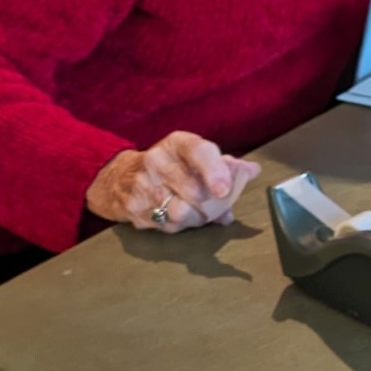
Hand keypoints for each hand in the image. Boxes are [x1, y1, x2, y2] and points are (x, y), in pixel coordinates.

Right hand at [85, 132, 259, 232]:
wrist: (118, 178)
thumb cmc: (169, 166)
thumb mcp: (194, 156)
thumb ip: (226, 164)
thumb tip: (252, 171)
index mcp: (177, 143)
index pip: (198, 152)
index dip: (214, 171)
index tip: (224, 190)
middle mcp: (156, 161)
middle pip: (193, 191)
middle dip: (212, 204)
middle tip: (218, 205)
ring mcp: (142, 186)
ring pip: (181, 213)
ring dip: (198, 218)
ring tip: (199, 212)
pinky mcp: (134, 209)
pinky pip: (168, 226)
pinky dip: (181, 226)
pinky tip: (179, 217)